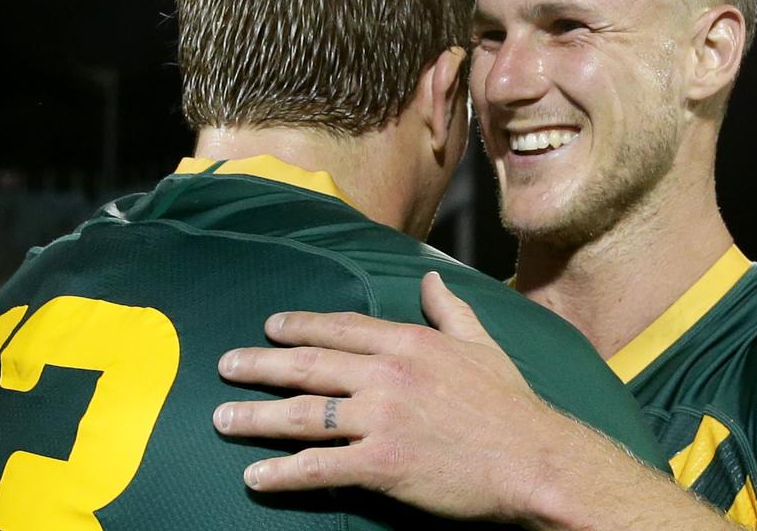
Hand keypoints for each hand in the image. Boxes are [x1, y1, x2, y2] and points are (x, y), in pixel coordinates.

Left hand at [213, 272, 582, 521]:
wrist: (534, 457)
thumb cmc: (511, 405)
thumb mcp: (482, 344)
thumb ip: (450, 310)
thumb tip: (430, 279)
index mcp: (409, 342)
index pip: (341, 327)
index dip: (300, 326)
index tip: (270, 326)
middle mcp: (388, 375)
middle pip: (309, 365)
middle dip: (261, 365)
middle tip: (226, 366)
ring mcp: (382, 419)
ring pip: (304, 414)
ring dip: (257, 417)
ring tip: (222, 420)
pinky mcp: (383, 465)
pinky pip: (320, 468)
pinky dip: (283, 473)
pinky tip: (256, 477)